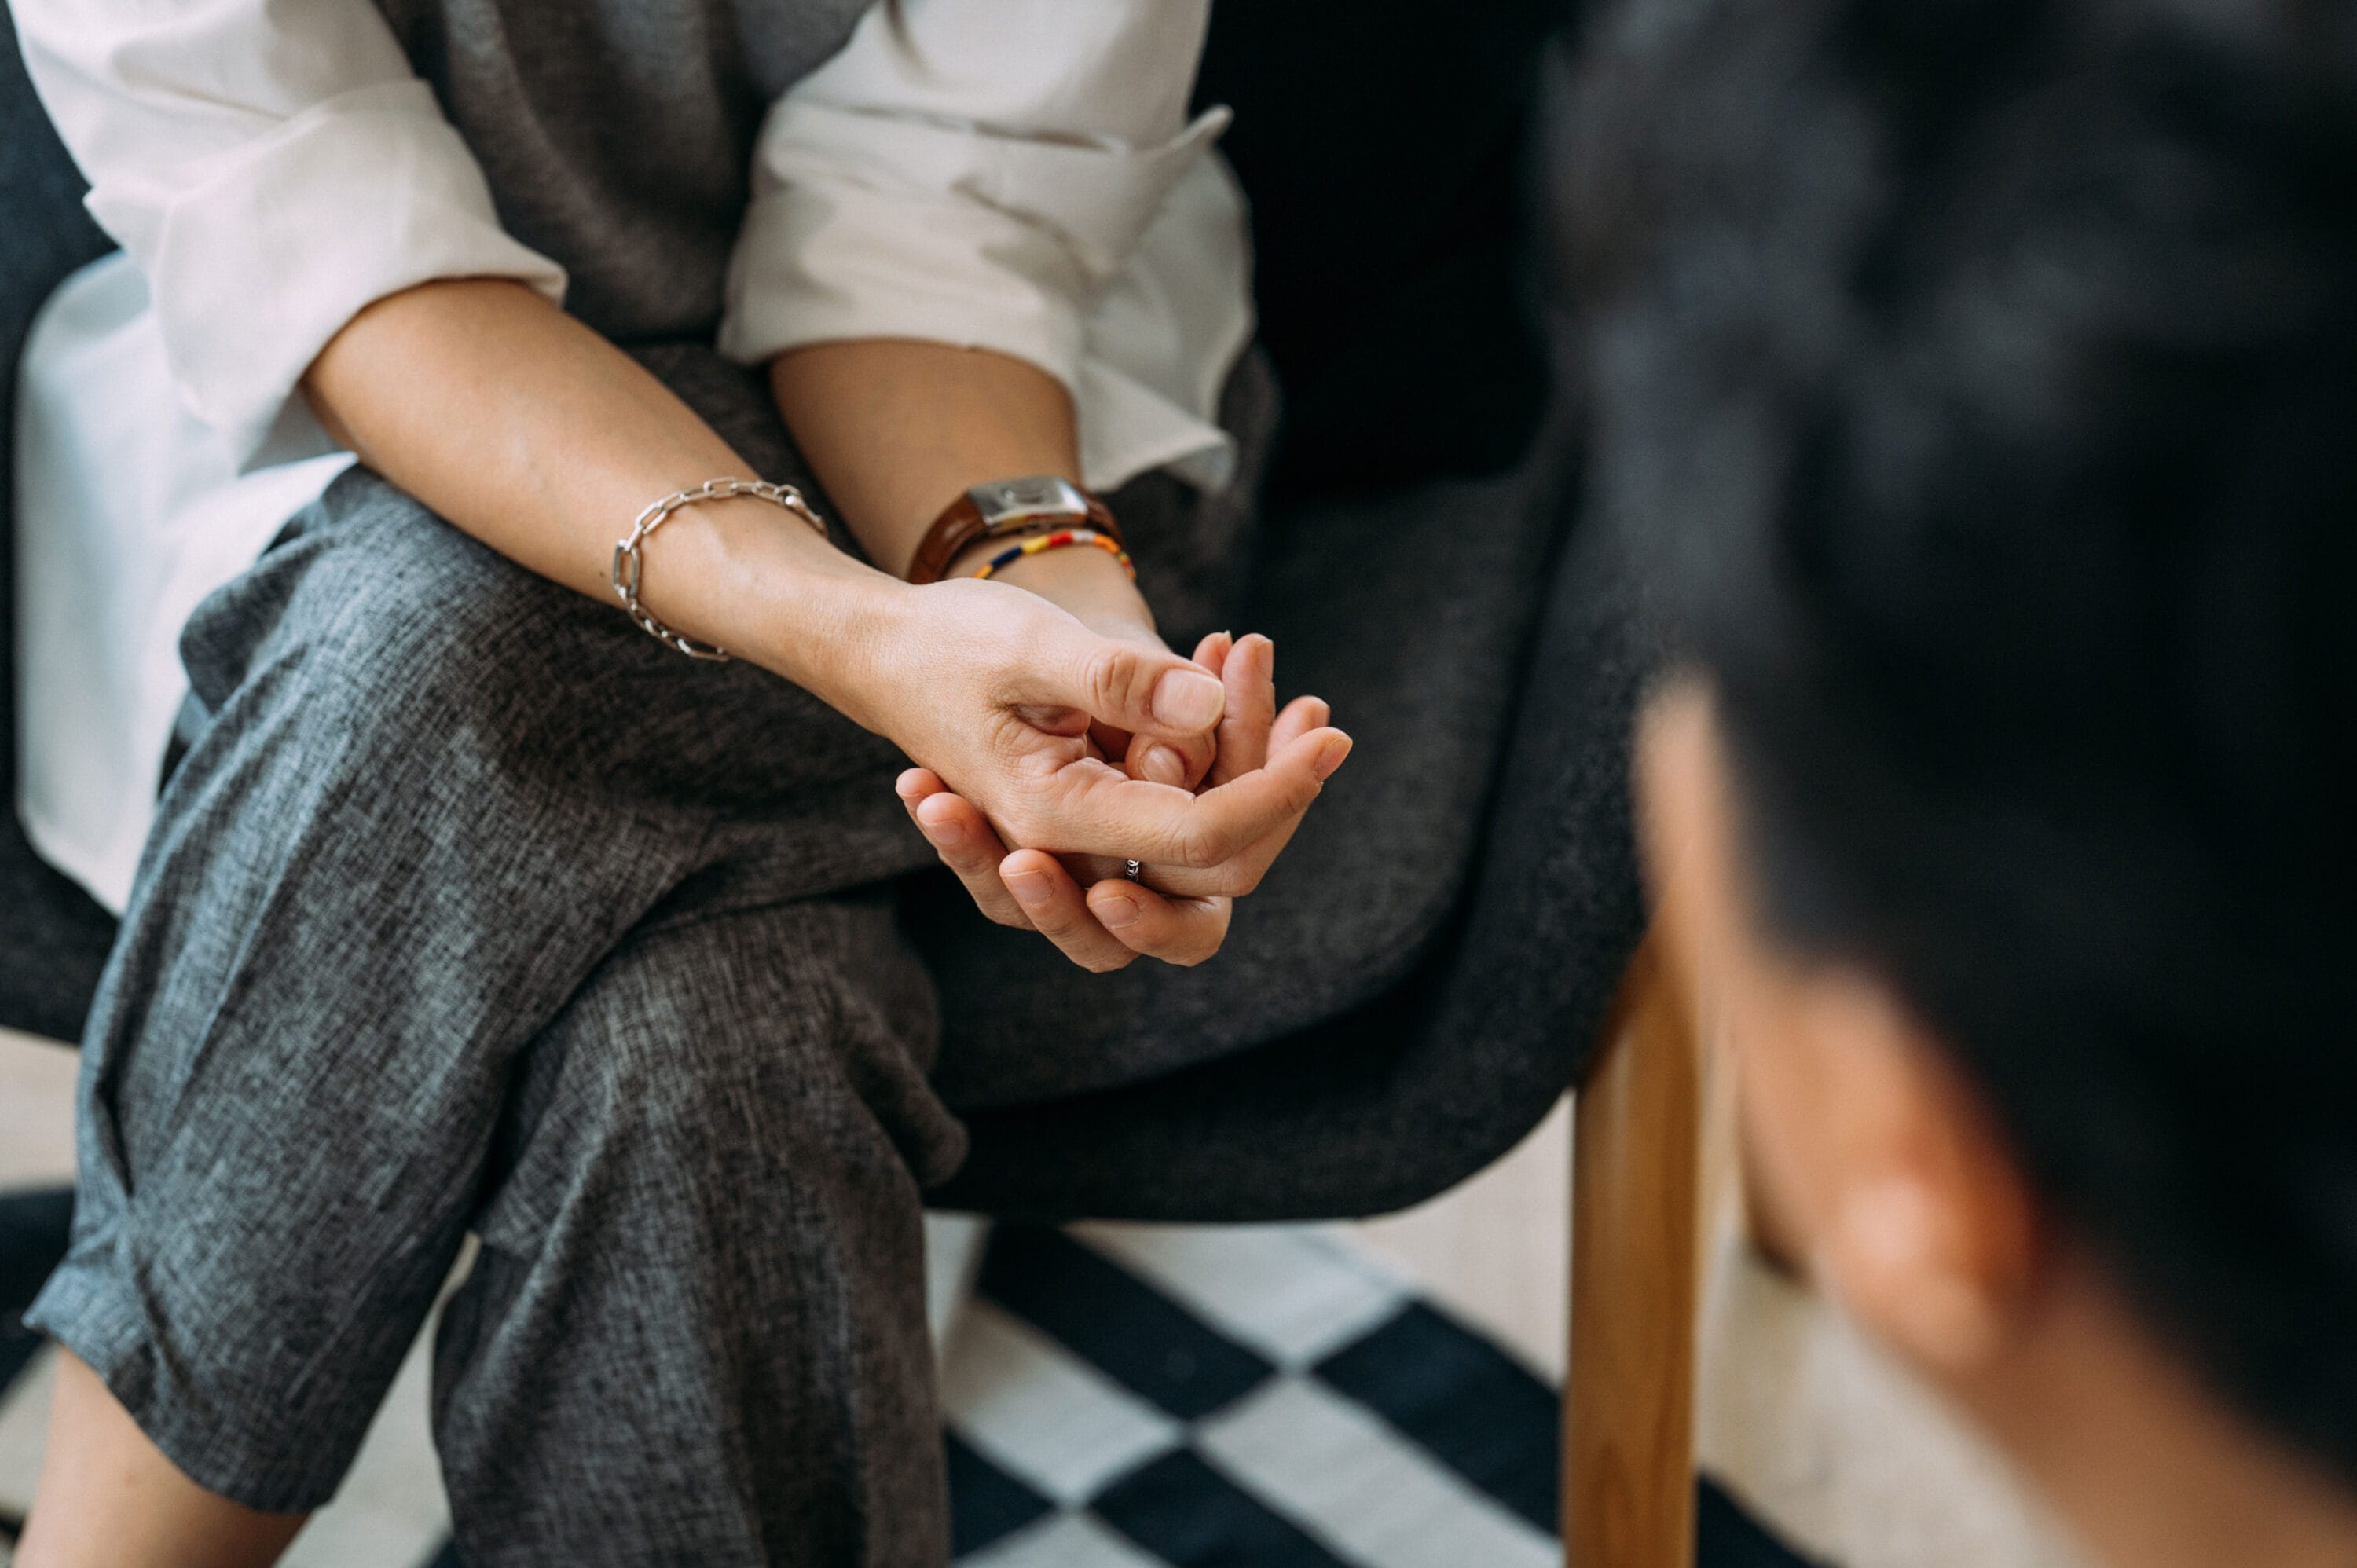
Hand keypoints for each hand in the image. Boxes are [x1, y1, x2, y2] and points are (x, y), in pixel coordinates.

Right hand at [863, 581, 1348, 892]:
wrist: (885, 650)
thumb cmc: (946, 644)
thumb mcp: (1029, 645)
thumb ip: (1115, 679)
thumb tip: (1206, 705)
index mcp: (1056, 819)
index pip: (1198, 838)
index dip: (1274, 794)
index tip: (1331, 736)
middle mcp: (1072, 850)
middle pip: (1210, 875)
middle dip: (1271, 795)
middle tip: (1314, 713)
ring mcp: (1084, 841)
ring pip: (1197, 853)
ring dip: (1246, 769)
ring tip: (1256, 669)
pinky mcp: (1096, 814)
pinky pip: (1176, 809)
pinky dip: (1217, 750)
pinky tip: (1224, 661)